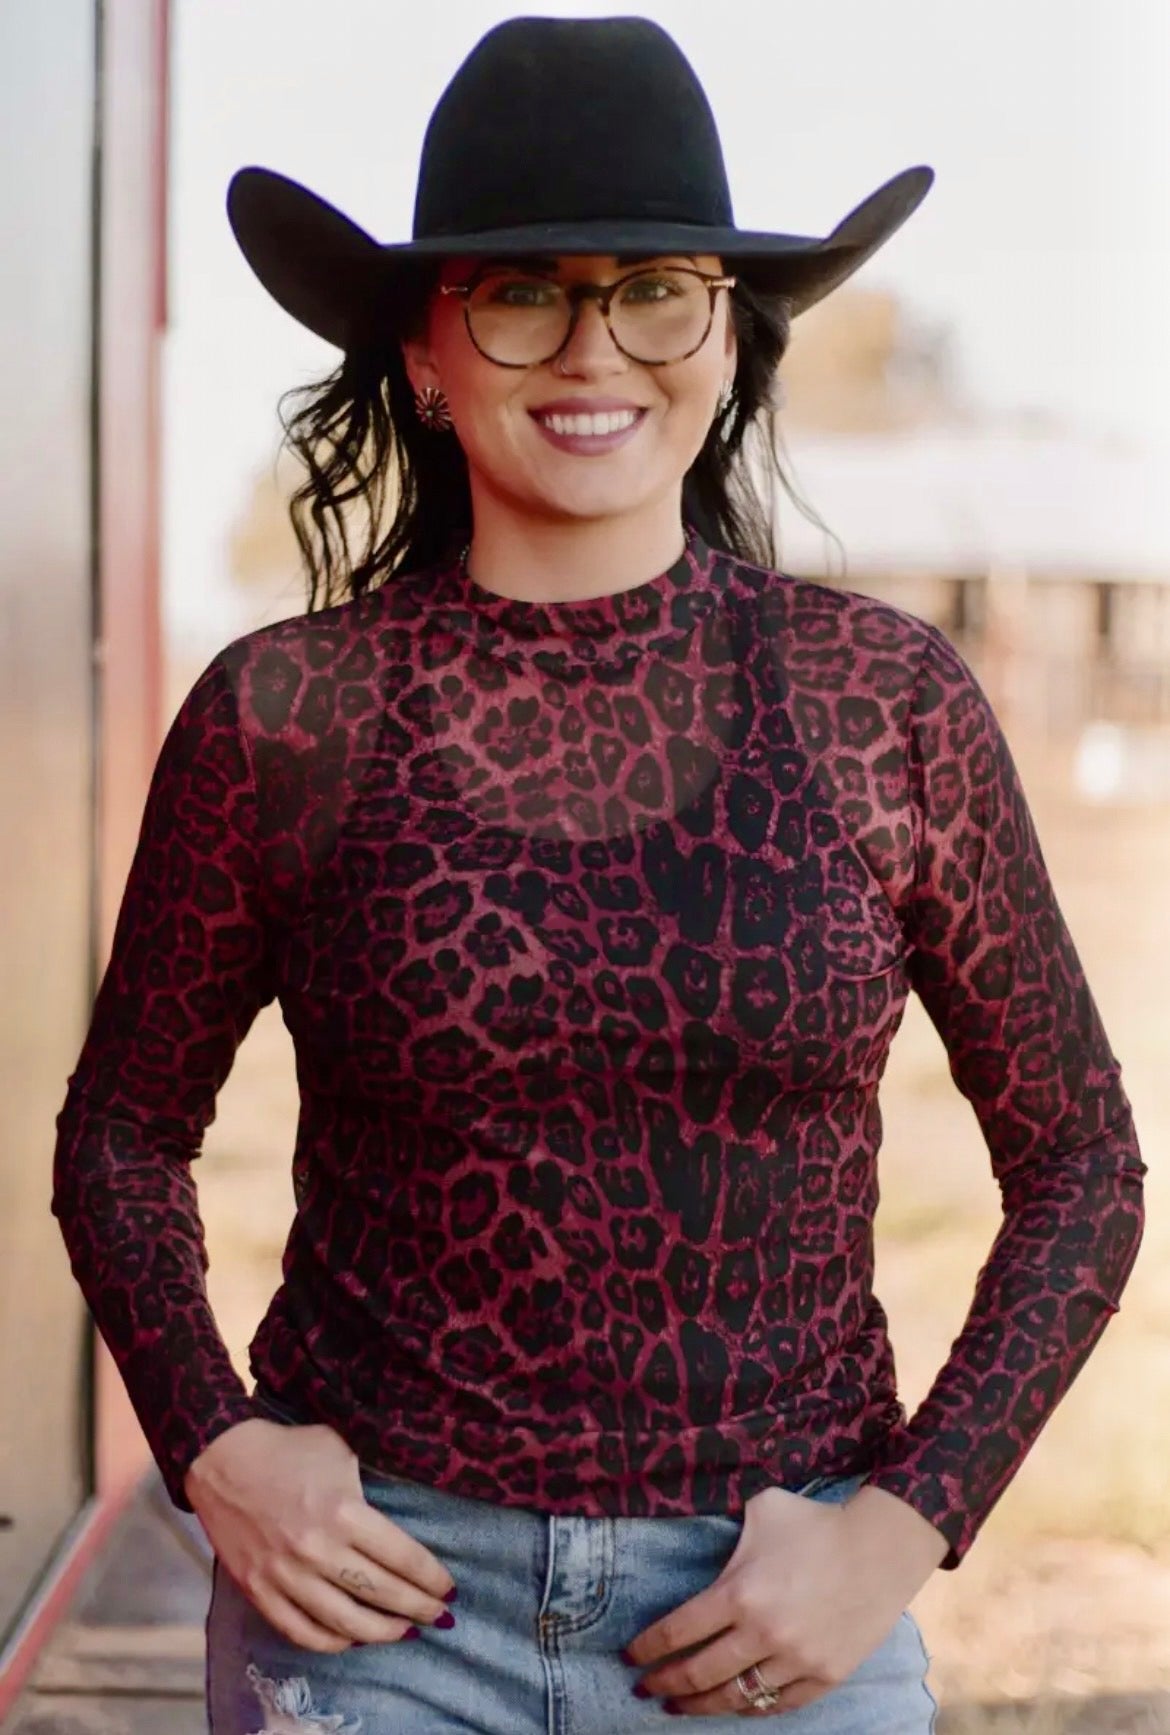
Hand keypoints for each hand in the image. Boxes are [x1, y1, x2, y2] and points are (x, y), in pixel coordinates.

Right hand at [185, 1418, 456, 1652]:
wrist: (222, 1459)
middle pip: (382, 1594)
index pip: (402, 1558)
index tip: (448, 1588)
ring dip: (383, 1633)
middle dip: (419, 1609)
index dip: (431, 1578)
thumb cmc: (290, 1450)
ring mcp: (286, 1575)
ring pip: (346, 1623)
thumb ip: (372, 1480)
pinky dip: (332, 1642)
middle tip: (440, 1616)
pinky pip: (301, 1631)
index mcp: (344, 1512)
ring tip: (405, 1632)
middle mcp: (318, 1550)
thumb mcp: (341, 1450)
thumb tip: (406, 1501)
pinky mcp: (259, 1591)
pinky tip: (353, 1638)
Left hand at [620, 1483, 947, 1716]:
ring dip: (702, 1706)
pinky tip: (734, 1705)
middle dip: (665, 1684)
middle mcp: (762, 1633)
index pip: (678, 1632)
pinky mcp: (824, 1677)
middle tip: (646, 1688)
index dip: (648, 1650)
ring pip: (735, 1698)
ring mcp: (795, 1660)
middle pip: (699, 1674)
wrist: (880, 1548)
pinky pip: (777, 1705)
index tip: (630, 1657)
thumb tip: (692, 1519)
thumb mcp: (760, 1509)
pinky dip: (749, 1708)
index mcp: (739, 1592)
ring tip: (681, 1707)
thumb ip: (723, 1525)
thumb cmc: (814, 1523)